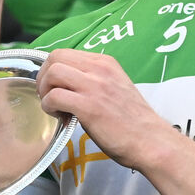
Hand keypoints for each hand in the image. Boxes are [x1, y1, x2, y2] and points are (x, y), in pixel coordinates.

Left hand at [37, 48, 168, 168]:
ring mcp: (94, 86)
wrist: (150, 140)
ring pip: (52, 73)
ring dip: (45, 91)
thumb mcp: (115, 87)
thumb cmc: (133, 121)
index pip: (65, 53)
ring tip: (54, 107)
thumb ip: (94, 80)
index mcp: (105, 63)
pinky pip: (54, 97)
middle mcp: (99, 69)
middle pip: (55, 58)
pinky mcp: (88, 106)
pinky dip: (49, 107)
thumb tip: (68, 84)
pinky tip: (61, 117)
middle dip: (44, 77)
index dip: (52, 70)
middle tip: (49, 97)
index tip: (55, 87)